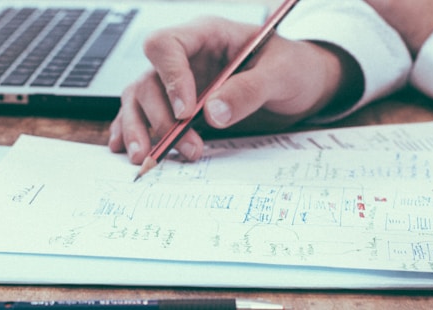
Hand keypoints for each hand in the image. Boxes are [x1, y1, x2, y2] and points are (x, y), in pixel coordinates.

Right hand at [109, 17, 359, 163]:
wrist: (304, 85)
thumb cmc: (294, 68)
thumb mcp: (282, 74)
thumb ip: (249, 90)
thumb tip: (213, 113)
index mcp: (207, 35)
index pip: (166, 45)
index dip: (170, 78)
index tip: (186, 112)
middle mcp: (186, 57)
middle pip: (148, 79)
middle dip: (161, 117)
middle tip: (186, 146)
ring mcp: (179, 82)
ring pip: (139, 99)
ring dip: (140, 129)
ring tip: (147, 158)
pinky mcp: (178, 106)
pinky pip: (144, 114)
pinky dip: (133, 131)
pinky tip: (128, 149)